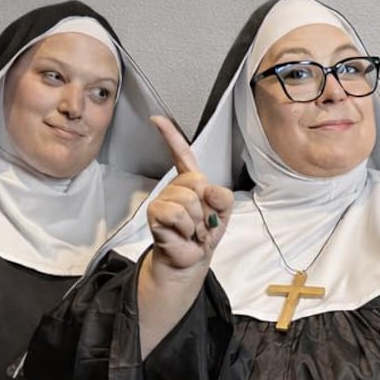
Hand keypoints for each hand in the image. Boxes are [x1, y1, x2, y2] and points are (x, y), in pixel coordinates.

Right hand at [146, 116, 233, 274]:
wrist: (192, 259)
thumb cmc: (204, 234)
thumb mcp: (224, 214)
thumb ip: (224, 197)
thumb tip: (208, 189)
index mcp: (192, 182)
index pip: (182, 155)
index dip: (170, 137)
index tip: (157, 120)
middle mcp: (176, 187)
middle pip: (197, 181)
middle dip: (206, 207)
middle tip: (201, 223)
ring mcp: (164, 199)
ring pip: (189, 199)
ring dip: (197, 221)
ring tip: (192, 230)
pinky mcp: (155, 213)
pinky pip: (177, 213)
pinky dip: (186, 227)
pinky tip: (182, 233)